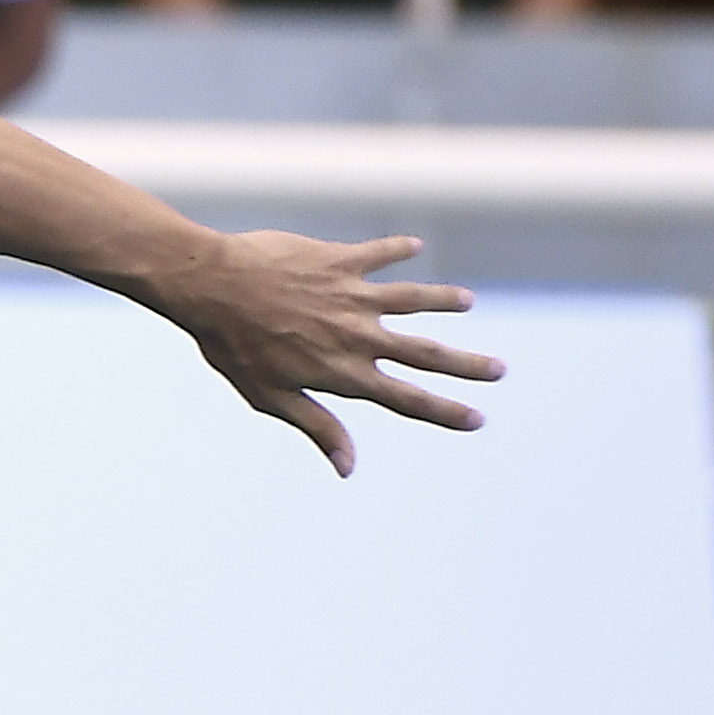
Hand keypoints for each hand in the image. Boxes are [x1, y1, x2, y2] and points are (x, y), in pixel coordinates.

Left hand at [166, 232, 501, 476]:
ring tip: (467, 303)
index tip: (477, 419)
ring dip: (443, 301)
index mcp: (343, 372)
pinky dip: (397, 250)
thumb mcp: (270, 396)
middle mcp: (358, 335)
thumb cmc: (232, 347)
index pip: (405, 399)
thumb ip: (316, 426)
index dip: (444, 411)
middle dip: (466, 364)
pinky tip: (414, 246)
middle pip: (425, 353)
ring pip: (413, 298)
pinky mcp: (340, 260)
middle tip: (500, 370)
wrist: (212, 286)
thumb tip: (348, 468)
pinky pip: (378, 253)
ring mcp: (353, 295)